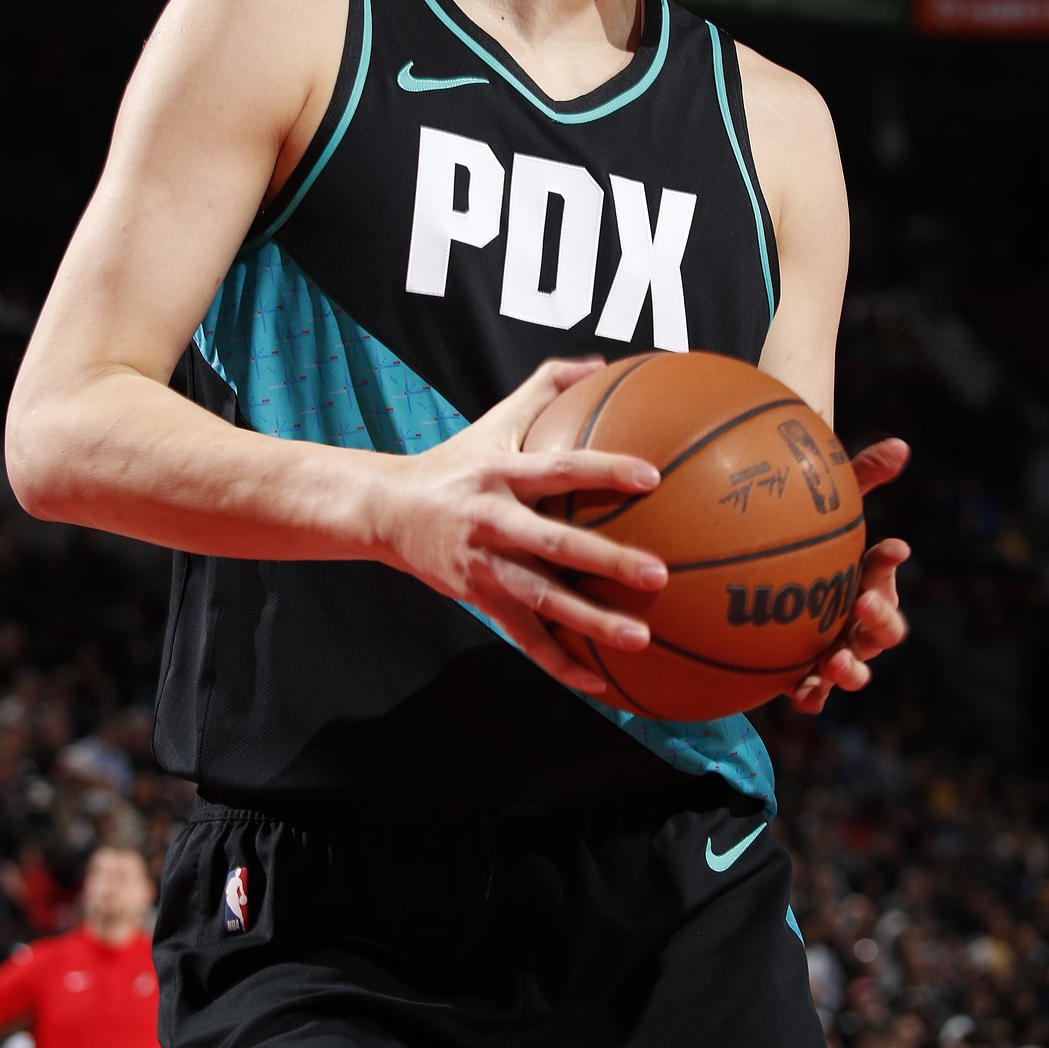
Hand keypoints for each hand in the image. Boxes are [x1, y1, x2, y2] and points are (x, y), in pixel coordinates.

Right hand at [376, 358, 664, 695]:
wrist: (389, 510)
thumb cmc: (458, 461)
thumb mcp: (495, 419)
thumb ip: (546, 385)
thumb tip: (601, 364)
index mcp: (502, 475)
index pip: (559, 468)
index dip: (603, 471)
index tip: (651, 476)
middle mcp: (494, 521)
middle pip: (555, 544)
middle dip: (606, 560)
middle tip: (659, 575)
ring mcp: (485, 566)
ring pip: (543, 600)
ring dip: (591, 622)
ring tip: (640, 640)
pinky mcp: (479, 600)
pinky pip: (525, 638)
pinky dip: (561, 663)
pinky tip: (602, 684)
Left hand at [791, 437, 910, 714]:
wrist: (761, 578)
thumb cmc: (802, 536)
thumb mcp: (825, 504)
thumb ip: (859, 476)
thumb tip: (901, 445)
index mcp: (864, 580)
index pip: (884, 573)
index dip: (889, 564)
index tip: (892, 546)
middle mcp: (853, 620)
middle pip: (883, 629)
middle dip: (880, 621)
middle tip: (863, 604)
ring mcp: (831, 649)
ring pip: (854, 667)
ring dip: (852, 669)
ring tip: (838, 664)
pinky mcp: (802, 674)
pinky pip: (812, 692)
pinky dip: (812, 698)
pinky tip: (802, 697)